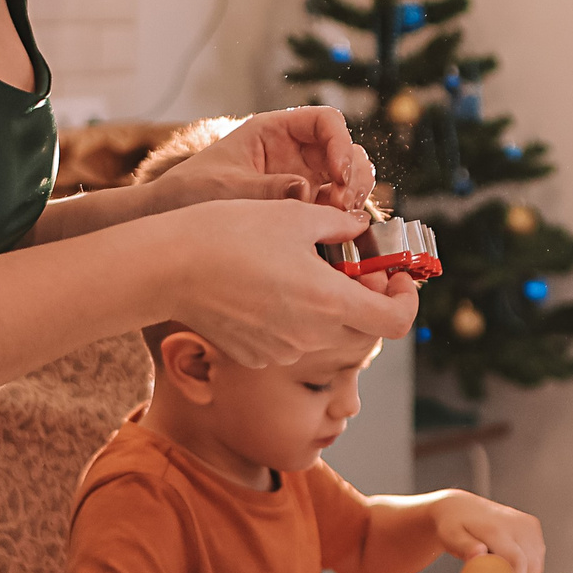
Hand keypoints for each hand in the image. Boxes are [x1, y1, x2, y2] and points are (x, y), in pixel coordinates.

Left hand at [157, 108, 376, 213]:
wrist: (170, 220)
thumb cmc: (189, 193)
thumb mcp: (225, 187)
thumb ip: (264, 188)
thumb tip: (304, 190)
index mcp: (274, 132)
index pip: (325, 122)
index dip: (340, 142)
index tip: (338, 173)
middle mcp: (294, 153)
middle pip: (345, 150)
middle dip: (353, 175)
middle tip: (342, 205)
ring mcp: (302, 181)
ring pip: (348, 180)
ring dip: (354, 198)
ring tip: (341, 222)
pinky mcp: (303, 210)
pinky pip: (336, 209)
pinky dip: (345, 220)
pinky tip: (337, 234)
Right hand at [162, 199, 416, 366]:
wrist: (166, 267)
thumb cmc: (228, 233)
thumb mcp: (293, 214)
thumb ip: (340, 225)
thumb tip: (360, 230)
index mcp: (329, 301)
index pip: (395, 322)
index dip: (406, 300)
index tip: (396, 277)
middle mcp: (311, 336)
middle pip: (365, 332)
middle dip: (368, 301)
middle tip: (352, 267)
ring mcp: (282, 352)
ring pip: (327, 336)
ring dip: (331, 309)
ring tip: (305, 272)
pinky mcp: (256, 357)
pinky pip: (292, 342)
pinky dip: (295, 320)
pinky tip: (270, 290)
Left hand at [428, 491, 545, 572]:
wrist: (461, 506)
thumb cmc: (453, 525)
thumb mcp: (451, 537)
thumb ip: (465, 547)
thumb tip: (479, 554)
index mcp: (497, 529)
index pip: (517, 562)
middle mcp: (517, 524)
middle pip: (531, 566)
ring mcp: (527, 524)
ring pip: (537, 563)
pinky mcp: (532, 525)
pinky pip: (538, 555)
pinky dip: (529, 567)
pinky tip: (512, 569)